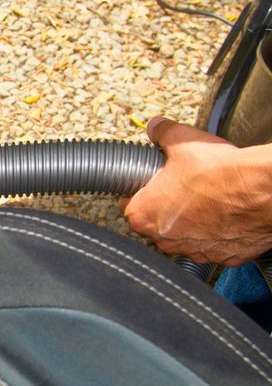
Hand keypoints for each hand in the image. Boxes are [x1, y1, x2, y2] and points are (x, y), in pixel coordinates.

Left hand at [122, 117, 271, 264]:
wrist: (263, 191)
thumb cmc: (220, 172)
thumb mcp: (182, 141)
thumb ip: (162, 133)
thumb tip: (156, 127)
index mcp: (144, 215)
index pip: (128, 205)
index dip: (139, 191)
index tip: (150, 183)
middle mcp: (164, 240)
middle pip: (156, 223)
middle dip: (166, 207)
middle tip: (183, 188)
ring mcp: (194, 251)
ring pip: (184, 236)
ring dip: (192, 222)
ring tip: (208, 198)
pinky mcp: (223, 257)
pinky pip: (214, 244)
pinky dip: (218, 232)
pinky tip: (226, 214)